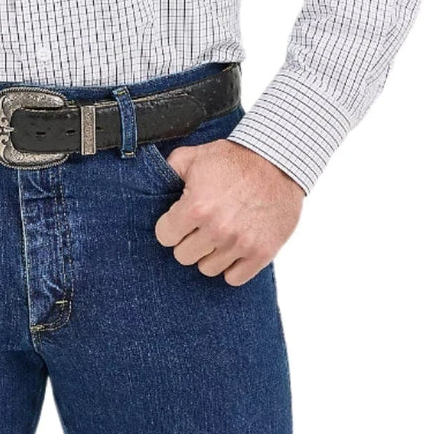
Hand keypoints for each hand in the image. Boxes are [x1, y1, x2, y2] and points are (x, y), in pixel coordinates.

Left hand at [154, 138, 304, 284]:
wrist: (278, 161)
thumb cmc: (235, 158)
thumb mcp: (195, 156)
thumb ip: (170, 170)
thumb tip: (154, 183)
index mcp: (196, 207)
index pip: (165, 237)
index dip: (170, 227)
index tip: (179, 220)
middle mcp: (217, 229)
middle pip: (183, 256)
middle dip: (188, 240)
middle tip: (199, 226)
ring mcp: (240, 244)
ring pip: (207, 269)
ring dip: (209, 253)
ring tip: (218, 234)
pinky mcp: (261, 253)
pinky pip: (234, 278)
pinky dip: (232, 266)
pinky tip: (233, 248)